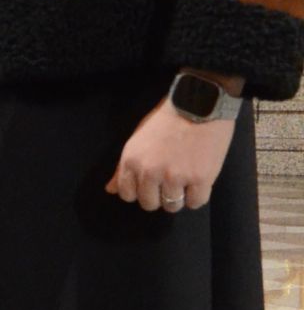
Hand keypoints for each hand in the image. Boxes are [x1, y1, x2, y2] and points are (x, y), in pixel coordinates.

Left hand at [106, 96, 235, 213]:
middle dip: (159, 196)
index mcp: (131, 161)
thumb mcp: (137, 139)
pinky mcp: (200, 178)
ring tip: (185, 178)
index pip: (127, 194)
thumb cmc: (167, 119)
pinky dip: (198, 195)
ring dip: (179, 197)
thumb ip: (123, 167)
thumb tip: (110, 190)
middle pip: (149, 204)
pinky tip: (199, 180)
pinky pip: (196, 203)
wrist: (199, 103)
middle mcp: (150, 172)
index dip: (139, 191)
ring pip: (172, 206)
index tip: (150, 182)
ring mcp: (175, 177)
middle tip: (169, 180)